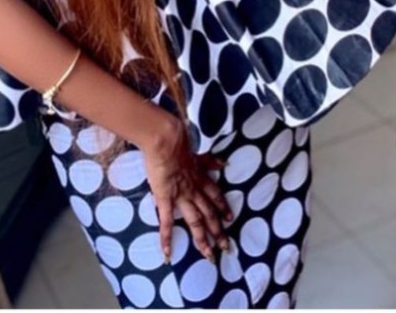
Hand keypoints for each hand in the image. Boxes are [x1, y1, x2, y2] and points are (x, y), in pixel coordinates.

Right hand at [140, 117, 231, 263]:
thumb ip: (209, 159)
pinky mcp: (166, 198)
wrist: (165, 139)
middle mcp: (194, 188)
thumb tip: (223, 163)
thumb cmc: (178, 139)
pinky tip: (168, 253)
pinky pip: (167, 222)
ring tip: (209, 255)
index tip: (230, 217)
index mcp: (199, 175)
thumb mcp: (197, 150)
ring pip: (195, 221)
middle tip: (227, 247)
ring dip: (203, 239)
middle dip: (218, 230)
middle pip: (209, 213)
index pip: (215, 194)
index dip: (223, 206)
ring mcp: (181, 195)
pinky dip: (167, 238)